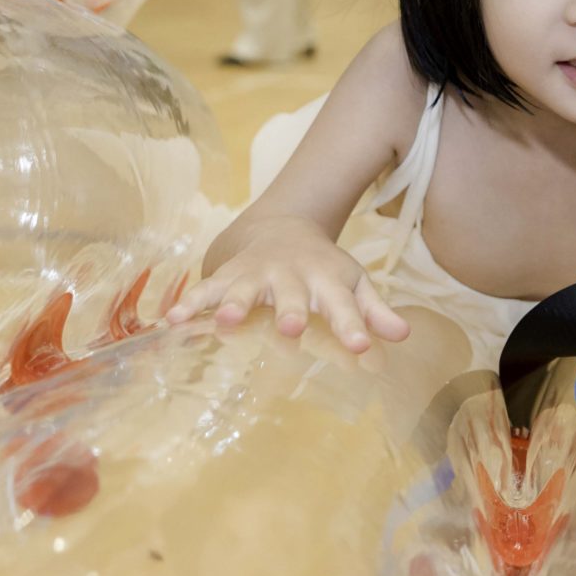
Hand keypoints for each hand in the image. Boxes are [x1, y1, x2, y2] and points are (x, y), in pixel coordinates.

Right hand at [162, 221, 409, 352]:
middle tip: (290, 328)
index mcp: (326, 281)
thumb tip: (403, 335)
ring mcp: (256, 274)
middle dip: (290, 310)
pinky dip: (190, 303)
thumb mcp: (354, 285)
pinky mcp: (227, 276)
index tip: (360, 346)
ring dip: (236, 303)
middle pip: (291, 294)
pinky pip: (206, 289)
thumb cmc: (323, 271)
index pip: (343, 305)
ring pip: (245, 288)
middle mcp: (290, 276)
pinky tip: (172, 321)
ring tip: (229, 321)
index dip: (352, 325)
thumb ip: (374, 311)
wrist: (281, 229)